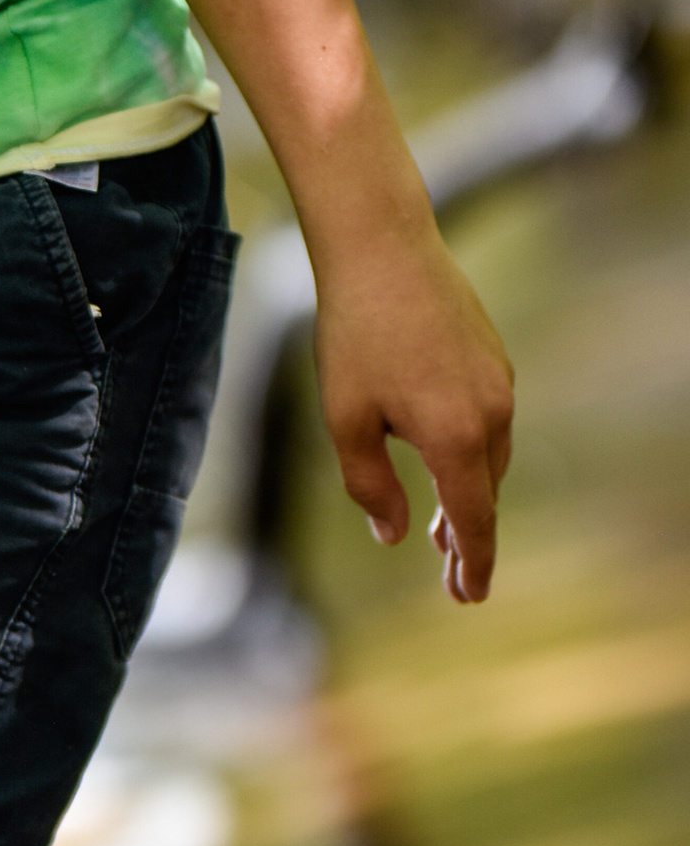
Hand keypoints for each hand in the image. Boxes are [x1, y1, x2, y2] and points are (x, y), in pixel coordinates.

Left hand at [313, 218, 514, 603]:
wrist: (383, 249)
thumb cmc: (355, 334)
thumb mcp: (346, 420)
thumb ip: (371, 485)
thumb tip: (395, 534)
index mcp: (457, 436)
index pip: (473, 520)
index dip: (472, 563)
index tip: (470, 596)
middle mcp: (492, 411)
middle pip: (484, 492)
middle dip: (467, 536)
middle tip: (452, 577)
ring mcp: (499, 381)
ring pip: (489, 457)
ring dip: (469, 494)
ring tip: (444, 531)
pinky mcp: (493, 357)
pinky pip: (489, 422)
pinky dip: (472, 453)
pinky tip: (445, 459)